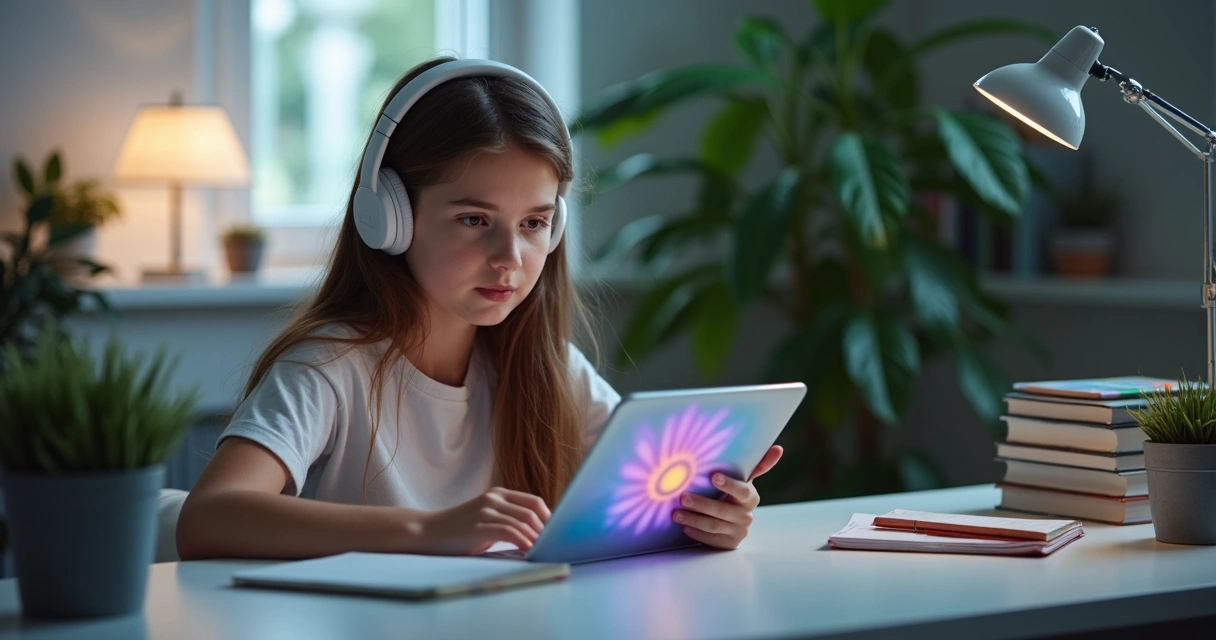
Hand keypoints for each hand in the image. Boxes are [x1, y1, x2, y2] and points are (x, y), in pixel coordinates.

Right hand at [421, 487, 550, 554]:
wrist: (427, 532)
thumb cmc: (459, 532)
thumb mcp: (487, 520)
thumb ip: (508, 521)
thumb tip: (537, 535)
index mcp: (499, 494)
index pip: (534, 502)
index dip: (549, 518)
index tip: (557, 535)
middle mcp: (494, 498)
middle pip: (533, 511)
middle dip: (547, 530)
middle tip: (554, 546)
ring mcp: (486, 510)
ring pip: (523, 521)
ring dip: (537, 538)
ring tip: (545, 551)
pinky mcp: (479, 525)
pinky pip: (510, 532)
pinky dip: (523, 542)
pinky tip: (529, 551)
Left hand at [672, 445, 782, 549]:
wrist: (735, 520)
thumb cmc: (735, 493)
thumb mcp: (744, 479)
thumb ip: (759, 465)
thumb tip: (778, 448)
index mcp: (751, 497)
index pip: (741, 490)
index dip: (729, 484)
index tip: (713, 477)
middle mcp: (747, 516)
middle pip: (722, 510)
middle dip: (701, 504)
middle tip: (682, 497)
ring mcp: (739, 531)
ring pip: (714, 526)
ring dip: (693, 519)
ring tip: (676, 513)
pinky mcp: (729, 543)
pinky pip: (711, 540)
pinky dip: (697, 533)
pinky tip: (685, 527)